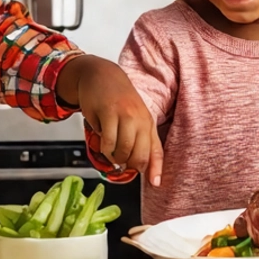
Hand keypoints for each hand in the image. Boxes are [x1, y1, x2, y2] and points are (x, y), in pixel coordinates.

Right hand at [58, 55, 163, 185]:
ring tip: (111, 151)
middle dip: (130, 165)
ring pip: (123, 150)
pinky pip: (108, 141)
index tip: (156, 184)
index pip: (156, 150)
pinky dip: (104, 147)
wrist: (102, 75)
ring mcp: (126, 115)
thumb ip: (138, 140)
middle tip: (121, 162)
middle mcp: (140, 119)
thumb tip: (143, 168)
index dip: (156, 169)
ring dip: (115, 157)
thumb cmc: (118, 99)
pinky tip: (103, 140)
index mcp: (148, 122)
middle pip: (140, 155)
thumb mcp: (133, 118)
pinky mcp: (109, 112)